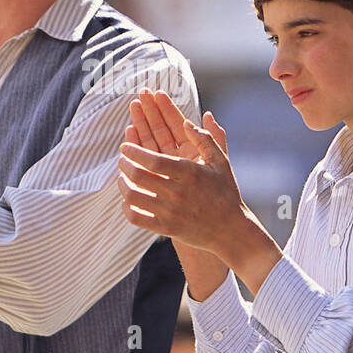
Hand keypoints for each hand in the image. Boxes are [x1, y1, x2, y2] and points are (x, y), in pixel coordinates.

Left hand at [119, 112, 280, 291]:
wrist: (230, 230)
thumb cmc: (225, 192)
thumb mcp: (220, 162)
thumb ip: (205, 139)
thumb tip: (186, 122)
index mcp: (189, 173)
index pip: (153, 160)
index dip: (134, 151)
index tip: (126, 147)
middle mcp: (177, 193)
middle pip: (139, 176)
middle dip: (125, 164)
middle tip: (122, 159)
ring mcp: (170, 212)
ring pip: (133, 196)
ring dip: (122, 183)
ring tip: (122, 176)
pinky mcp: (165, 228)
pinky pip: (136, 218)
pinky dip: (126, 207)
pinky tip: (127, 199)